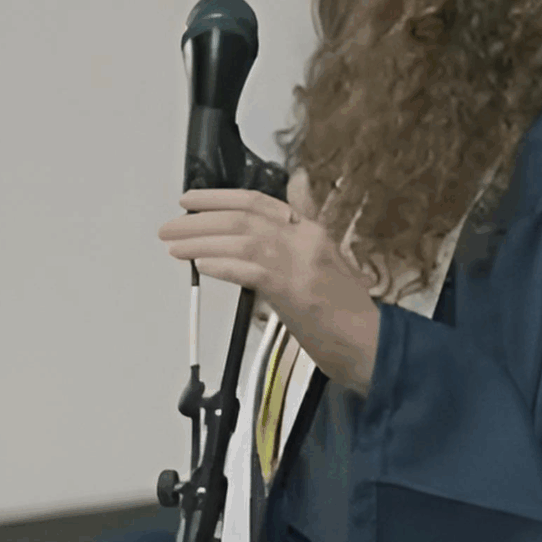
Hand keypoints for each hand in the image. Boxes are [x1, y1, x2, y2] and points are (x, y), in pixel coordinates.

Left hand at [157, 171, 381, 395]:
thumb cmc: (346, 312)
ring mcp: (301, 264)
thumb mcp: (325, 263)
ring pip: (242, 239)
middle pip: (243, 217)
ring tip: (174, 246)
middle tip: (169, 226)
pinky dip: (222, 264)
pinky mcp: (296, 291)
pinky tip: (200, 265)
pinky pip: (250, 269)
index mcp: (311, 231)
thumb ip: (295, 238)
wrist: (372, 345)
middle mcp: (305, 239)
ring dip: (201, 241)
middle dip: (200, 219)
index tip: (190, 201)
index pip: (258, 202)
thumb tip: (269, 217)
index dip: (219, 197)